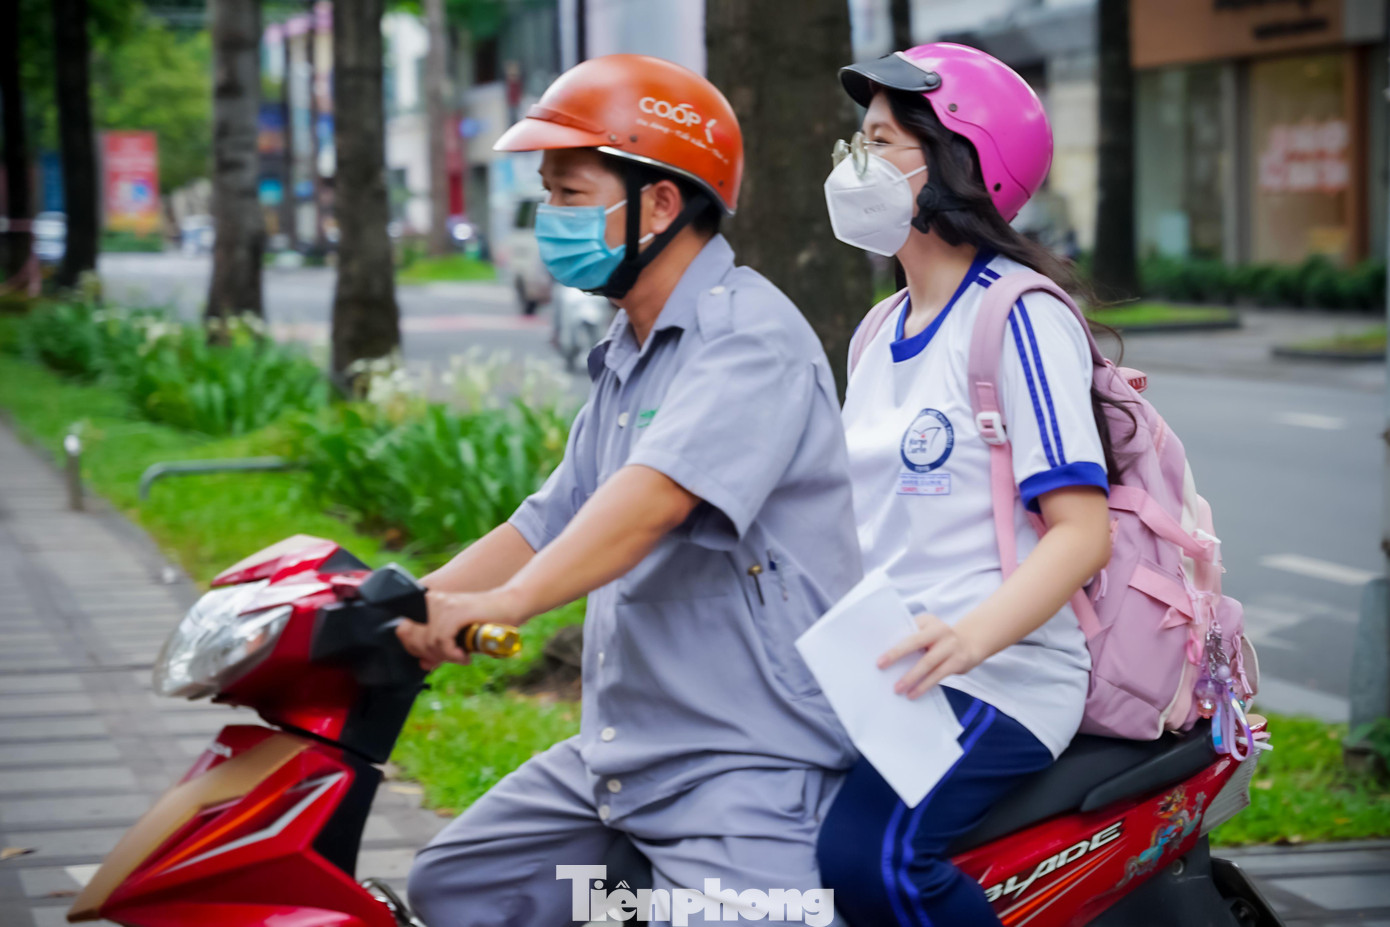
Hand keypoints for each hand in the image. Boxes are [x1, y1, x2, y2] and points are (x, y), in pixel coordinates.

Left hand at [394, 587, 524, 671]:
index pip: (404, 630)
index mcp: (427, 602)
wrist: (508, 606)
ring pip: (429, 642)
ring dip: (445, 656)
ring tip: (460, 656)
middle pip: (414, 638)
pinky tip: (464, 655)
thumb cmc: (483, 621)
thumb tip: (423, 664)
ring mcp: (443, 604)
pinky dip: (452, 654)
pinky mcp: (456, 611)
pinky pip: (442, 641)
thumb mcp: (455, 635)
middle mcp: (432, 600)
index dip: (414, 649)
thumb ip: (437, 647)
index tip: (431, 658)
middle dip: (430, 655)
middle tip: (448, 659)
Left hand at [877, 613, 984, 699]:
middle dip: (897, 654)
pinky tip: (913, 694)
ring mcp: (950, 646)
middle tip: (881, 665)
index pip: (907, 628)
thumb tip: (889, 658)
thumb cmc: (940, 640)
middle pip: (915, 642)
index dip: (893, 638)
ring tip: (897, 688)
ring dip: (911, 677)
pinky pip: (938, 675)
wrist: (971, 642)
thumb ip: (912, 639)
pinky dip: (924, 686)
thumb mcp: (928, 632)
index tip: (878, 649)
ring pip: (927, 663)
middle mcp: (940, 630)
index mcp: (928, 621)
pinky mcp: (958, 662)